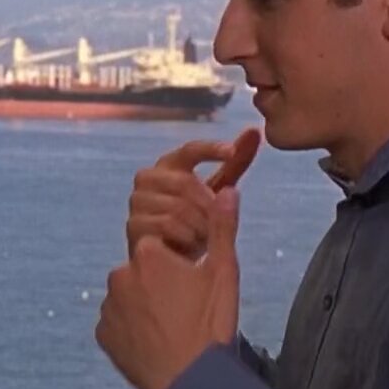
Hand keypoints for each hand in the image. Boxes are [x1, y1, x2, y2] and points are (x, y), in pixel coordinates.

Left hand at [96, 187, 241, 388]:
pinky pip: (116, 325)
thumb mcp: (224, 273)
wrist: (192, 383)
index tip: (192, 288)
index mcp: (149, 255)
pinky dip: (131, 331)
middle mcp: (119, 275)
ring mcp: (108, 307)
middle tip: (183, 312)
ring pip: (127, 298)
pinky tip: (154, 343)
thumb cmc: (210, 326)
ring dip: (143, 308)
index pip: (159, 249)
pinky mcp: (103, 335)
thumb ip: (222, 228)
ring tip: (170, 330)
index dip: (176, 267)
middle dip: (158, 286)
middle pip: (141, 272)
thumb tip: (229, 190)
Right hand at [126, 127, 258, 260]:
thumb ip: (235, 162)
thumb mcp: (219, 188)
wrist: (173, 258)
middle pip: (185, 182)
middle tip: (220, 221)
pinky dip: (186, 236)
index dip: (210, 148)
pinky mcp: (133, 225)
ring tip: (208, 236)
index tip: (230, 152)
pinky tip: (193, 243)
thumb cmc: (196, 218)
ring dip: (200, 224)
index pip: (189, 149)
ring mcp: (137, 201)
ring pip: (177, 206)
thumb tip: (254, 131)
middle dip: (209, 204)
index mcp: (169, 164)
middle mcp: (148, 177)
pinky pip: (166, 225)